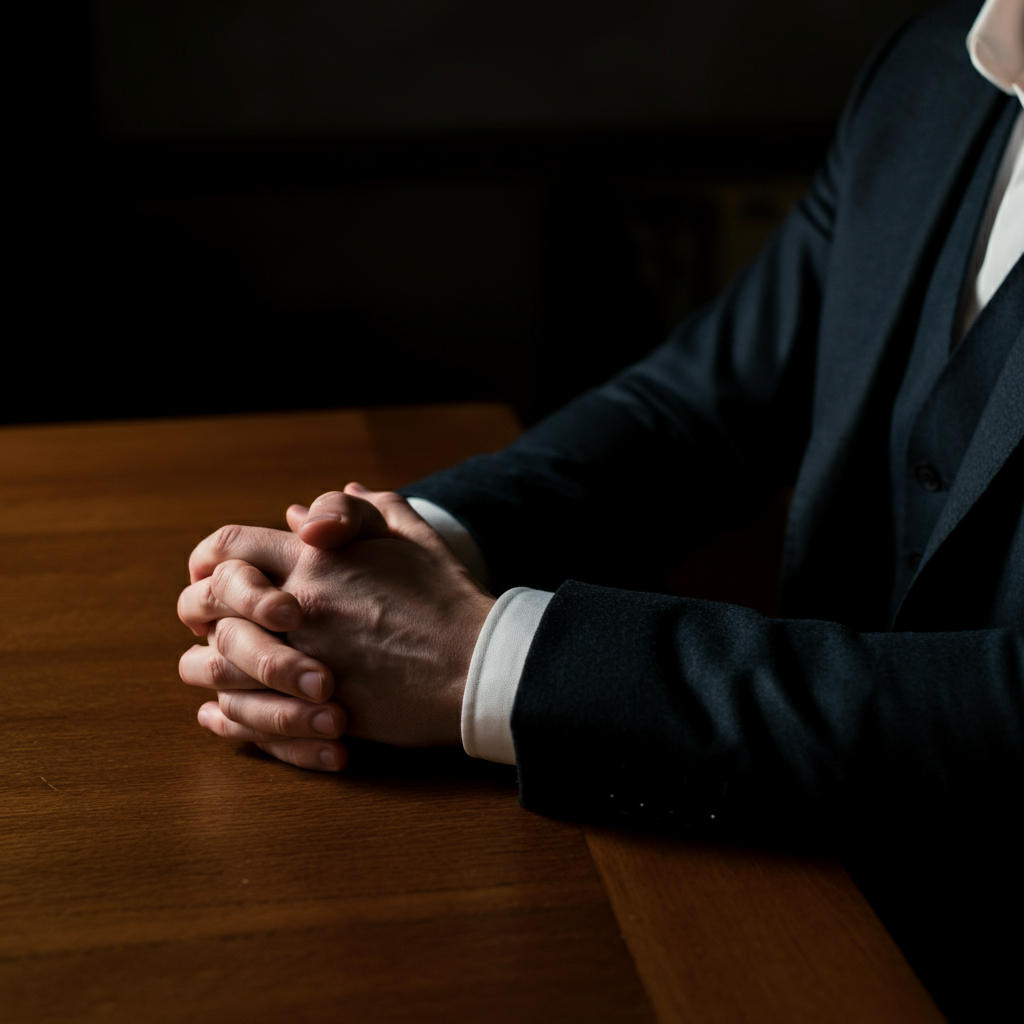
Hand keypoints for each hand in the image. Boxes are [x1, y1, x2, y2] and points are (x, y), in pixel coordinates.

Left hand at [178, 486, 494, 769]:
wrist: (480, 665)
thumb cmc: (449, 600)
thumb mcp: (412, 537)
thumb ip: (364, 513)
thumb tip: (309, 509)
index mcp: (315, 561)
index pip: (228, 546)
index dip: (211, 558)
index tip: (217, 574)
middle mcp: (296, 609)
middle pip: (202, 605)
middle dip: (200, 613)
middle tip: (215, 625)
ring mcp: (299, 662)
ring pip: (211, 667)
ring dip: (211, 668)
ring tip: (226, 674)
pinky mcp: (311, 711)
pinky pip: (242, 717)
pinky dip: (227, 717)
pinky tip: (228, 714)